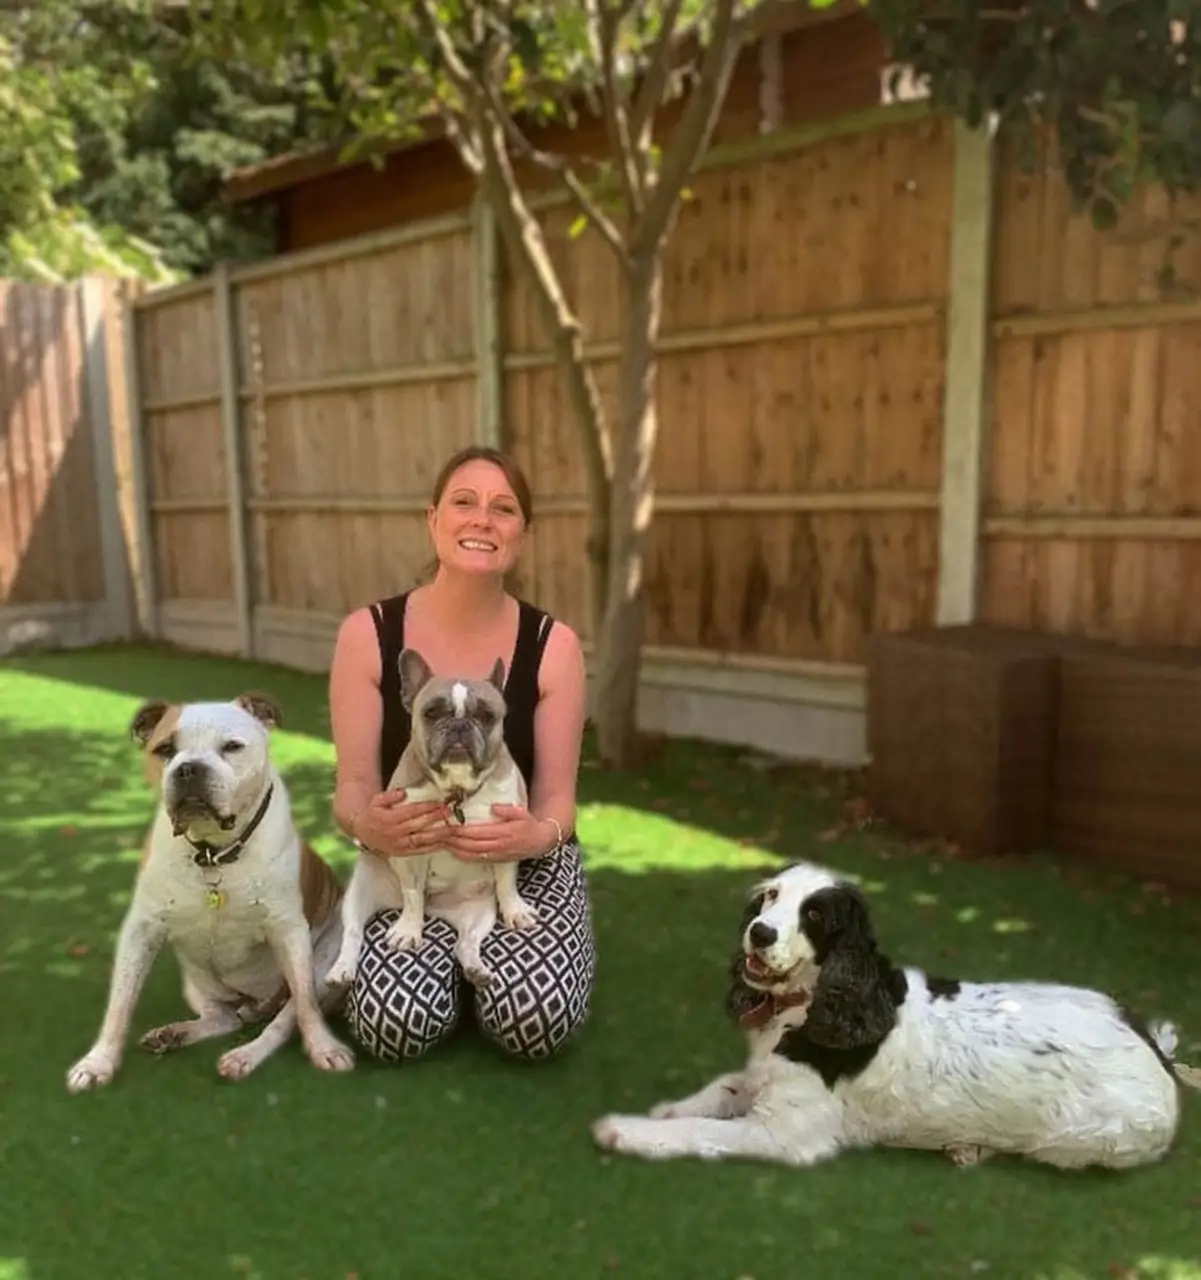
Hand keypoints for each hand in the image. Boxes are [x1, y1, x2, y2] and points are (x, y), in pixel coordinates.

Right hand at [351, 789, 451, 857]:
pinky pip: (420, 850)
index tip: (439, 803)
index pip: (411, 812)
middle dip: (435, 818)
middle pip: (418, 825)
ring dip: (438, 834)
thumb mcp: (377, 801)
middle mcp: (395, 832)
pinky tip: (444, 842)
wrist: (363, 833)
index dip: (426, 807)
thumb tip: (403, 792)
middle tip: (449, 812)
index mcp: (389, 819)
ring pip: (421, 840)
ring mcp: (400, 844)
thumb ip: (390, 796)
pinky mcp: (403, 852)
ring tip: (451, 828)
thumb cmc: (373, 814)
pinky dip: (433, 847)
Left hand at [442, 804, 559, 862]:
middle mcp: (497, 846)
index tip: (449, 824)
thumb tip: (492, 807)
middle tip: (440, 833)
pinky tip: (454, 851)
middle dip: (454, 840)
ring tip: (442, 842)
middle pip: (470, 845)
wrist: (540, 843)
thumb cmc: (529, 825)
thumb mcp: (522, 813)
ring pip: (471, 854)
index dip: (462, 830)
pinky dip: (463, 856)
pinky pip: (476, 859)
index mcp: (503, 833)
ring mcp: (495, 855)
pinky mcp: (495, 860)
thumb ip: (507, 810)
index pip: (477, 833)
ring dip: (455, 849)